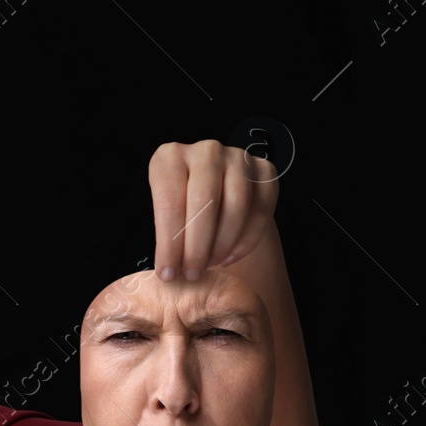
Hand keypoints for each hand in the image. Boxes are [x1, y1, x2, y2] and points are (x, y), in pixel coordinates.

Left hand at [147, 140, 278, 281]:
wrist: (212, 187)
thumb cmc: (179, 203)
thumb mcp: (161, 210)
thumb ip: (163, 233)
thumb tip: (167, 270)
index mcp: (169, 157)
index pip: (169, 202)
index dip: (169, 243)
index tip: (168, 273)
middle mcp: (205, 151)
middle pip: (204, 202)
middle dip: (196, 247)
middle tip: (192, 274)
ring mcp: (238, 157)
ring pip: (236, 206)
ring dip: (222, 243)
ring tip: (209, 265)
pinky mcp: (264, 171)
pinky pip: (261, 209)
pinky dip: (247, 239)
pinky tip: (229, 257)